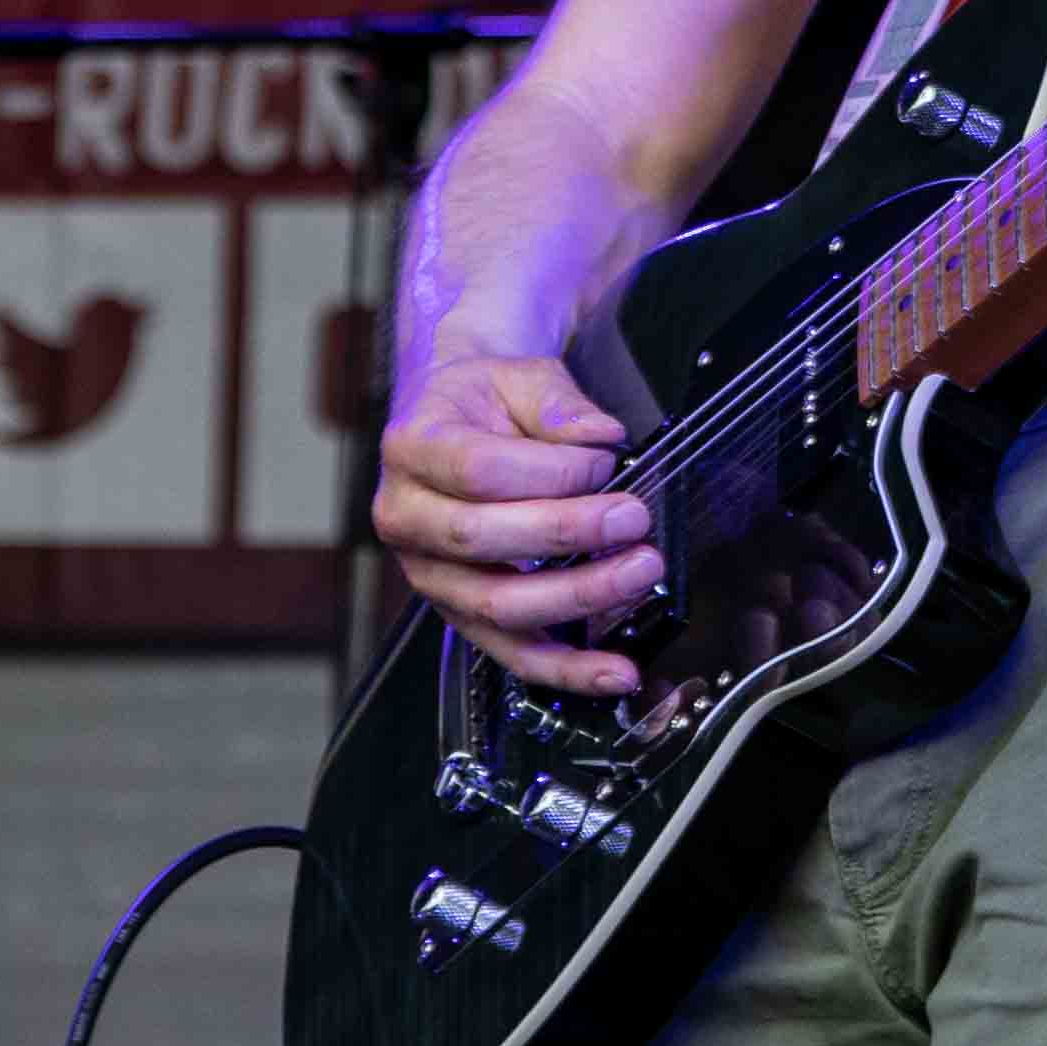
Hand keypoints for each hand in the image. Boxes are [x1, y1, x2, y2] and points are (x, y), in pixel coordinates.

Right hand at [378, 347, 660, 698]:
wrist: (459, 419)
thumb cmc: (486, 398)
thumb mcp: (519, 376)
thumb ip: (559, 404)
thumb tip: (600, 435)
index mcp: (412, 448)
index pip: (477, 471)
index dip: (549, 472)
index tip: (605, 461)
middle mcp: (407, 517)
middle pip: (480, 540)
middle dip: (567, 534)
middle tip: (631, 518)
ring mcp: (430, 574)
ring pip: (497, 605)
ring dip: (576, 596)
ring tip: (639, 573)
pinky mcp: (462, 613)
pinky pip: (512, 652)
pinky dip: (566, 668)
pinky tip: (614, 669)